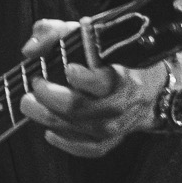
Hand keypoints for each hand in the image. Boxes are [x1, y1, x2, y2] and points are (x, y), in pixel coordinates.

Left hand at [18, 19, 163, 157]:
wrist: (150, 86)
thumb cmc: (113, 57)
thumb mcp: (88, 35)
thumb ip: (56, 33)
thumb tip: (30, 49)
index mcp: (123, 75)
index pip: (104, 81)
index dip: (84, 78)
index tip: (67, 68)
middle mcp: (122, 102)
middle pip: (83, 107)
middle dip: (52, 97)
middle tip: (36, 84)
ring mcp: (117, 125)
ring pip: (80, 128)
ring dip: (49, 117)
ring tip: (30, 104)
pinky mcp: (112, 140)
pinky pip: (89, 148)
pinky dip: (66, 143)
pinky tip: (49, 131)